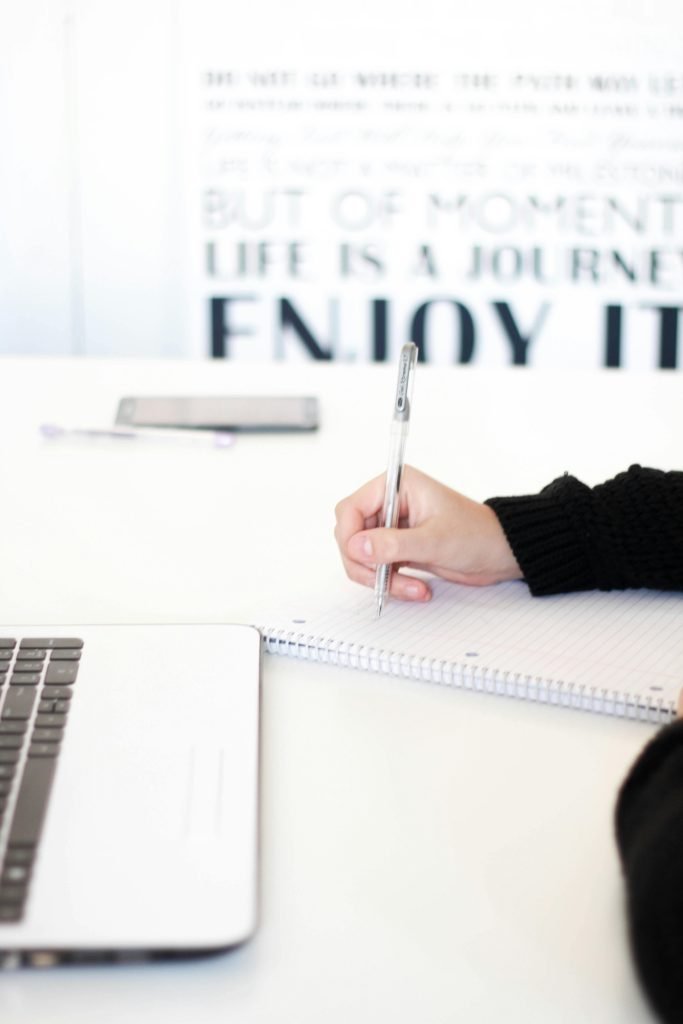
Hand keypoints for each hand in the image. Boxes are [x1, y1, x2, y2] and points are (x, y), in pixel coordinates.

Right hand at [334, 465, 522, 601]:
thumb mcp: (434, 540)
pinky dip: (390, 583)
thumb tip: (356, 546)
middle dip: (365, 563)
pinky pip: (377, 568)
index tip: (361, 557)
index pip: (350, 508)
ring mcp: (392, 527)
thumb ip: (393, 544)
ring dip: (380, 578)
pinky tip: (416, 588)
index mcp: (396, 486)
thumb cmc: (477, 535)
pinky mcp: (397, 548)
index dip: (350, 535)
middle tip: (384, 580)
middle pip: (350, 535)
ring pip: (362, 556)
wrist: (500, 554)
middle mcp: (390, 503)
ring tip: (411, 589)